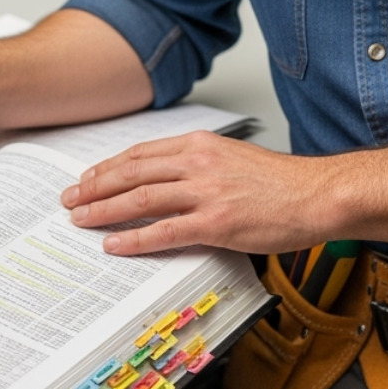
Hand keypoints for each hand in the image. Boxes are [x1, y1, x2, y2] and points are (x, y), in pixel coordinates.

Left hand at [61, 131, 336, 255]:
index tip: (87, 179)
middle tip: (70, 200)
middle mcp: (198, 163)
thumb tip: (165, 181)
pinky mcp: (216, 223)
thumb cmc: (281, 183)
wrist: (317, 195)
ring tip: (81, 220)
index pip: (140, 153)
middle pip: (131, 173)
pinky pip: (164, 231)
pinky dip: (133, 238)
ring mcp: (206, 193)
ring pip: (140, 199)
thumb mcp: (233, 159)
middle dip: (94, 188)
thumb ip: (199, 165)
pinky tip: (114, 243)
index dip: (107, 168)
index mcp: (200, 145)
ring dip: (104, 210)